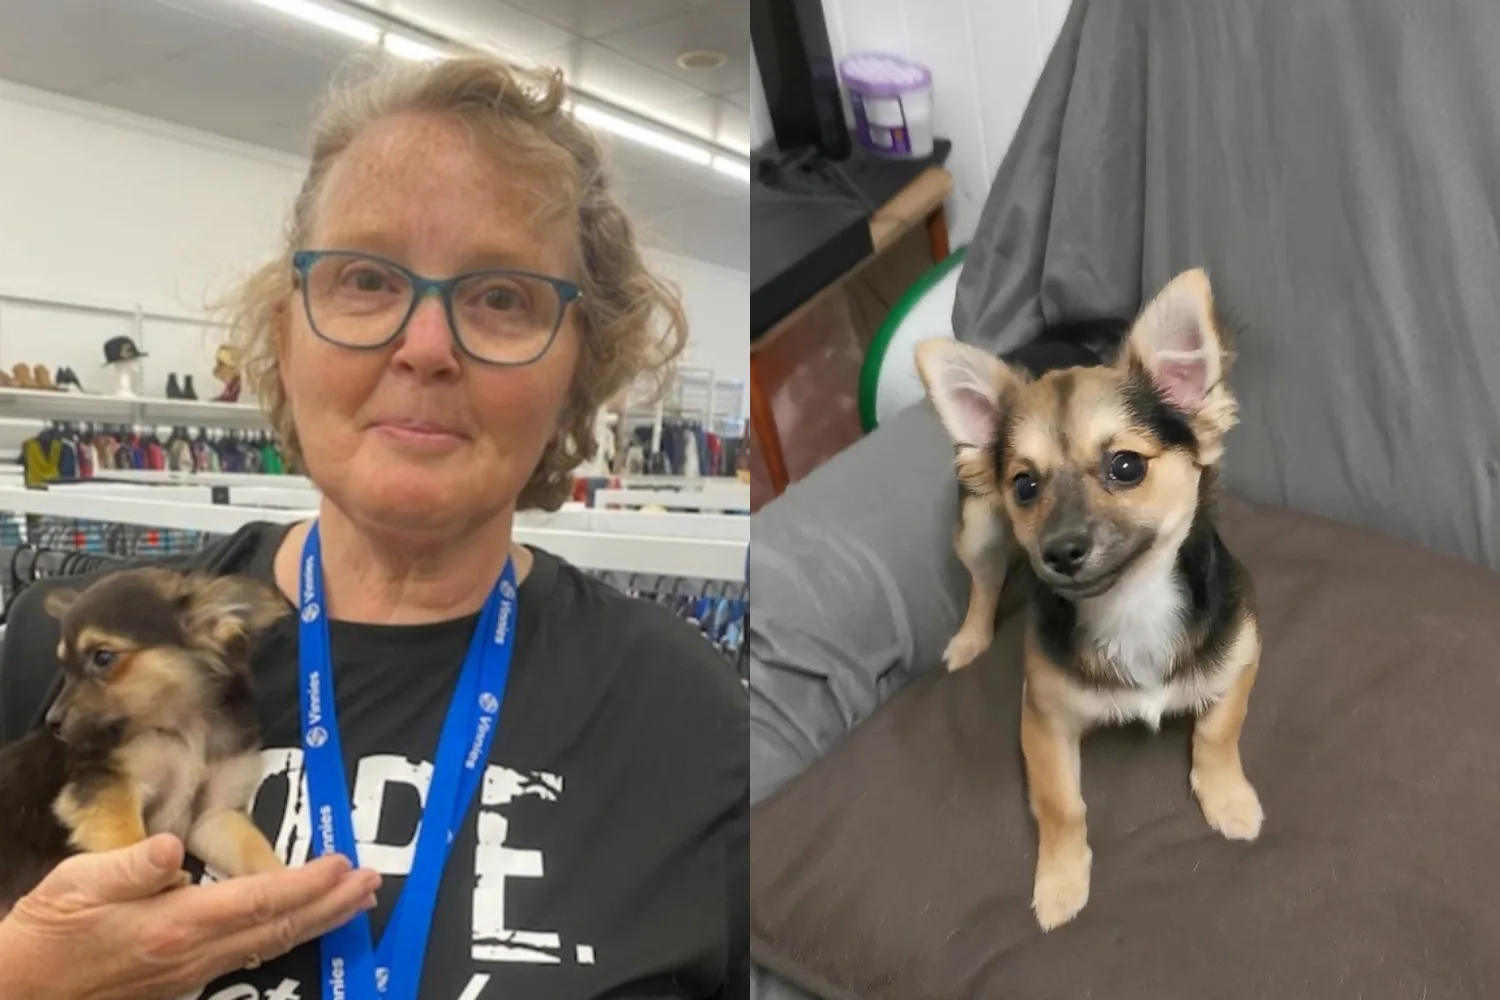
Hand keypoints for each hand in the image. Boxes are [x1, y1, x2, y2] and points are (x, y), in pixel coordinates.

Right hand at [0, 833, 379, 999]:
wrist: (22, 991)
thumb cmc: (48, 931)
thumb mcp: (77, 883)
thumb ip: (129, 866)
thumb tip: (169, 850)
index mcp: (175, 925)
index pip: (257, 900)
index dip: (306, 884)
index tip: (343, 866)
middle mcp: (193, 953)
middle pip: (278, 926)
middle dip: (331, 904)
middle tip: (372, 882)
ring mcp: (190, 971)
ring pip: (269, 942)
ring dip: (316, 919)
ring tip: (354, 899)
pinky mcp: (182, 979)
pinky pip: (247, 954)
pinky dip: (283, 934)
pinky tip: (298, 923)